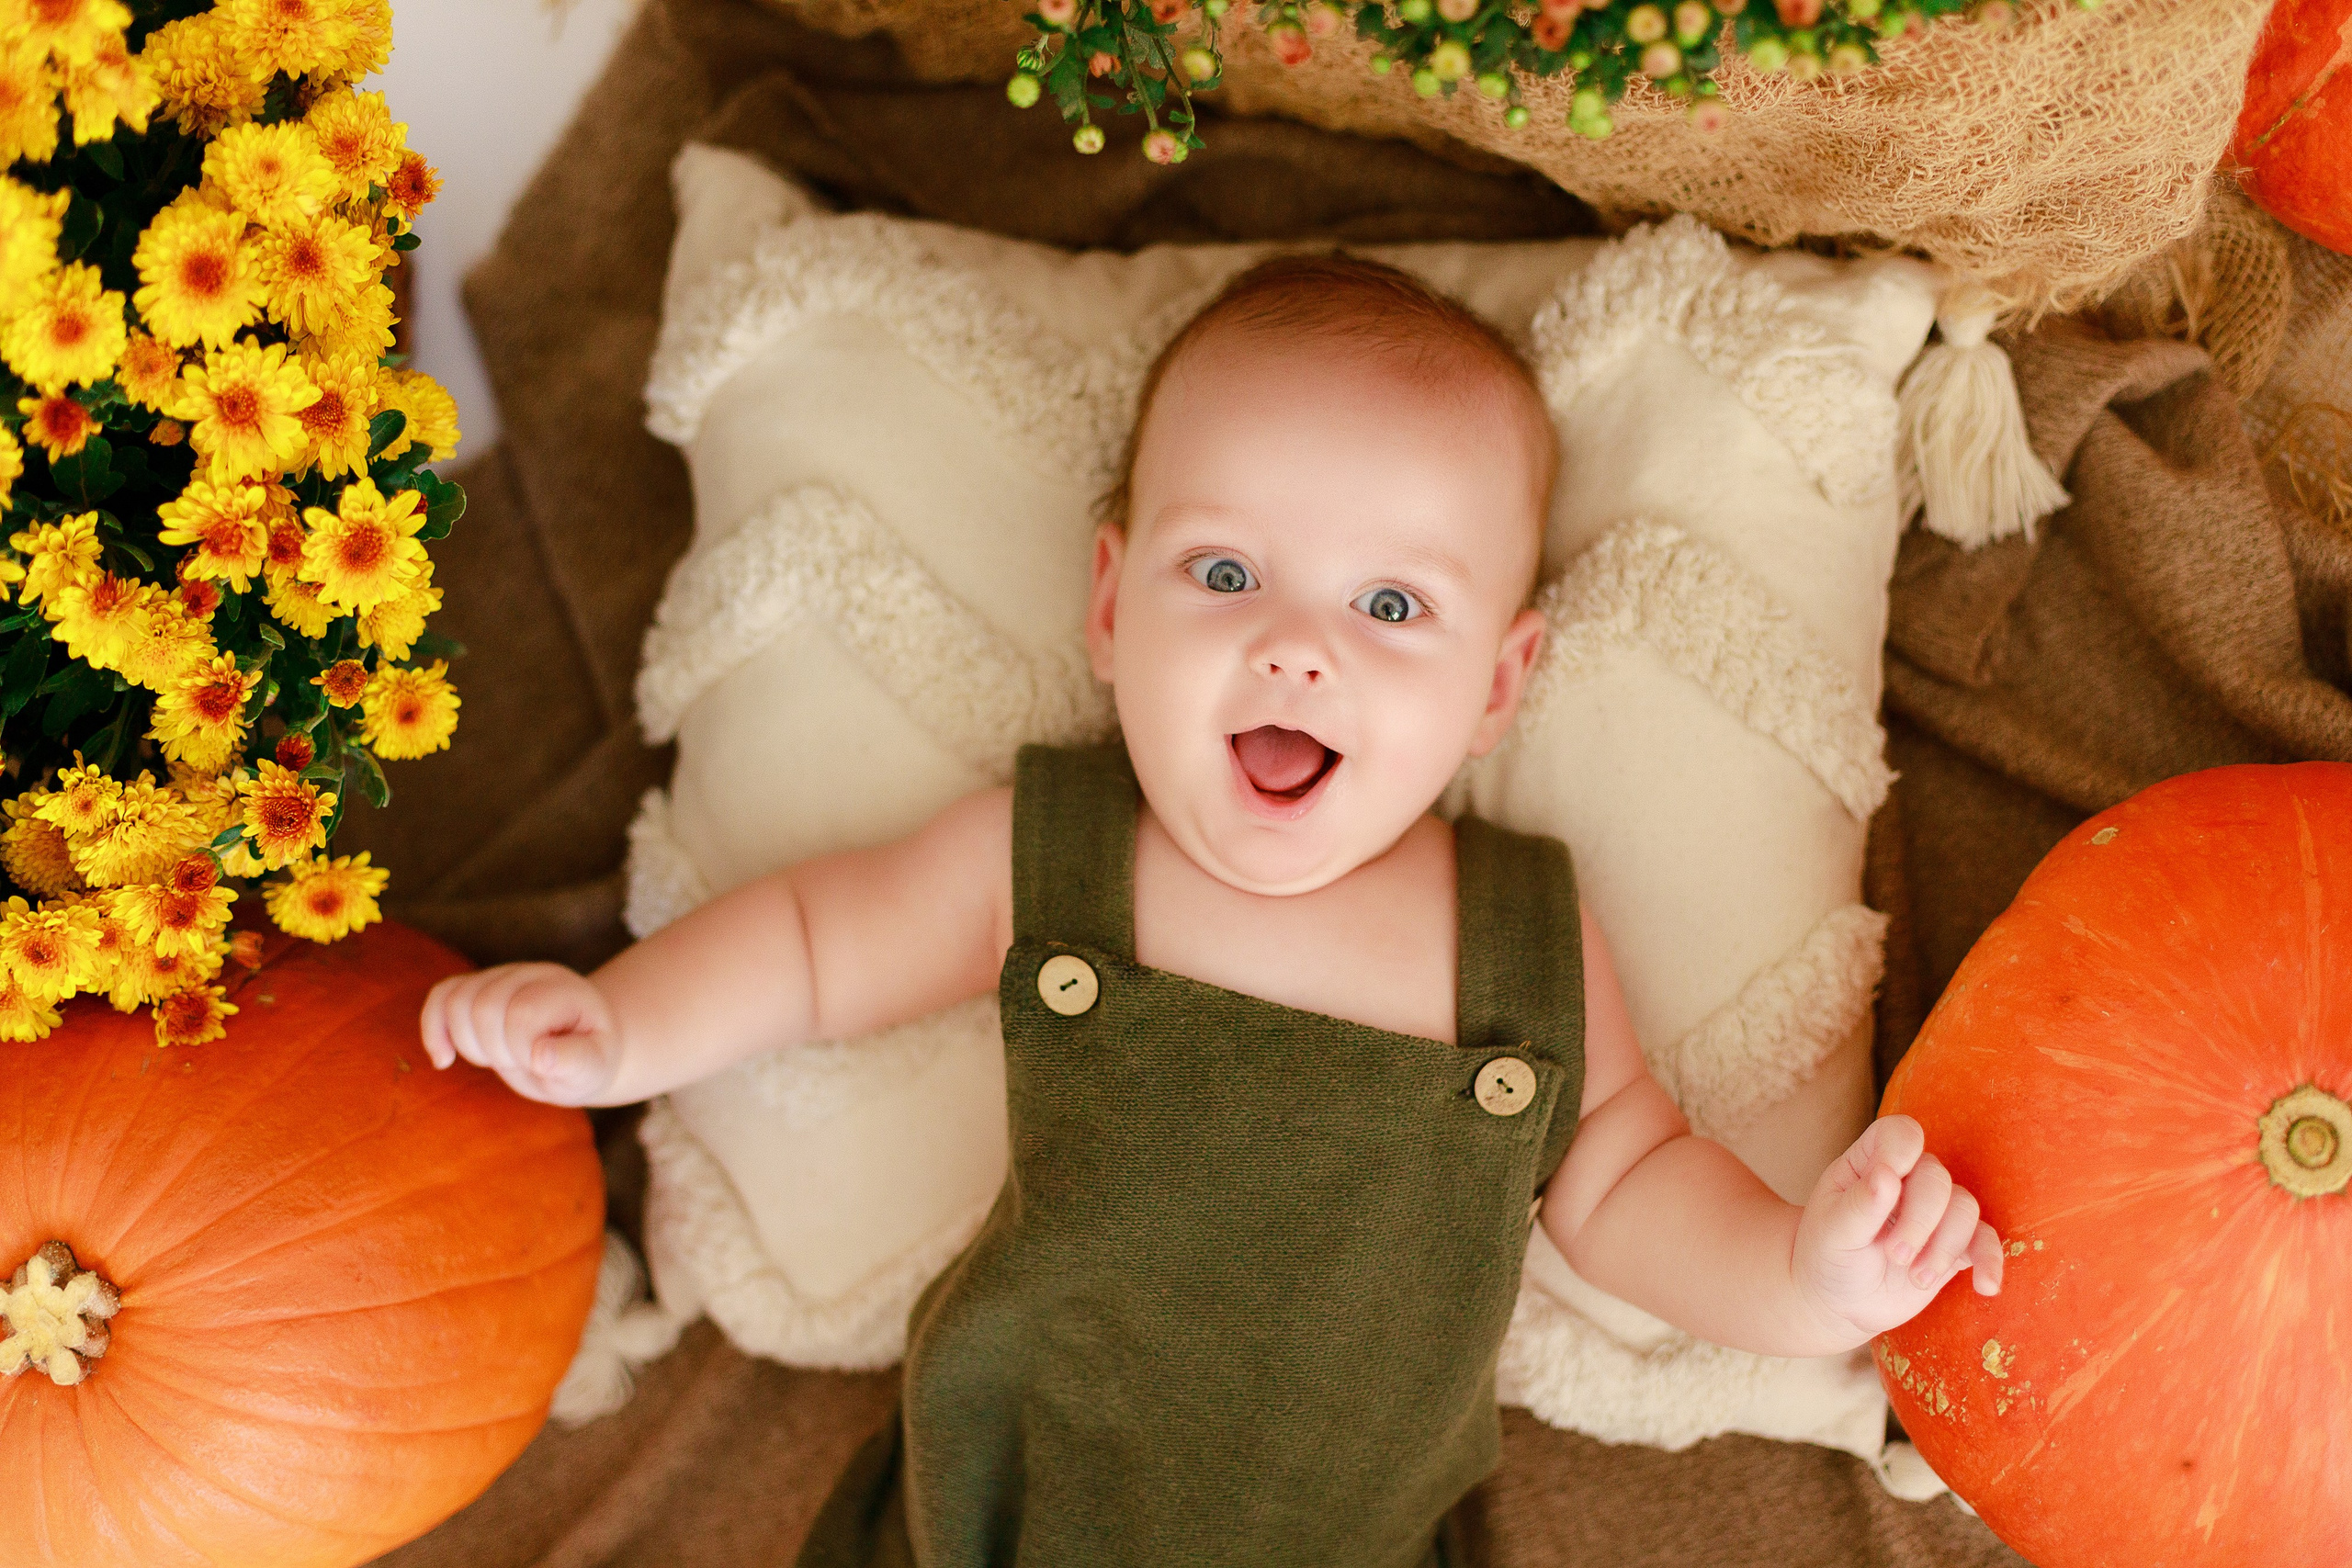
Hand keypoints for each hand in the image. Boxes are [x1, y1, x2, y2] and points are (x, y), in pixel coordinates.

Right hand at [420, 962, 621, 1106]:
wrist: (583, 1044)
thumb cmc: (589, 1059)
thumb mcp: (596, 1068)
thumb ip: (577, 1062)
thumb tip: (540, 1056)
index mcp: (563, 990)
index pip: (521, 1014)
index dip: (521, 1051)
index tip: (541, 1065)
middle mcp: (530, 974)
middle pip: (482, 1006)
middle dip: (495, 1050)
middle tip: (522, 1064)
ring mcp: (501, 977)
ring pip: (455, 1000)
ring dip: (468, 1044)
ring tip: (499, 1059)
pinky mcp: (478, 988)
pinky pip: (441, 996)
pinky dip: (434, 1030)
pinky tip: (444, 1061)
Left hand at [1792, 1114, 2003, 1344]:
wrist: (1840, 1300)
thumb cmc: (1828, 1255)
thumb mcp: (1832, 1231)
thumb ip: (1861, 1204)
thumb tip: (1888, 1174)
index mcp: (1871, 1162)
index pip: (1900, 1134)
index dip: (1902, 1152)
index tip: (1889, 1182)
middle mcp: (1908, 1178)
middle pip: (1937, 1178)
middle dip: (1921, 1220)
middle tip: (1896, 1255)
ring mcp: (1936, 1211)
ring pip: (1966, 1207)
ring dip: (1944, 1246)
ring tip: (1916, 1277)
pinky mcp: (1956, 1244)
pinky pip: (1986, 1241)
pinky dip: (1990, 1261)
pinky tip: (1985, 1287)